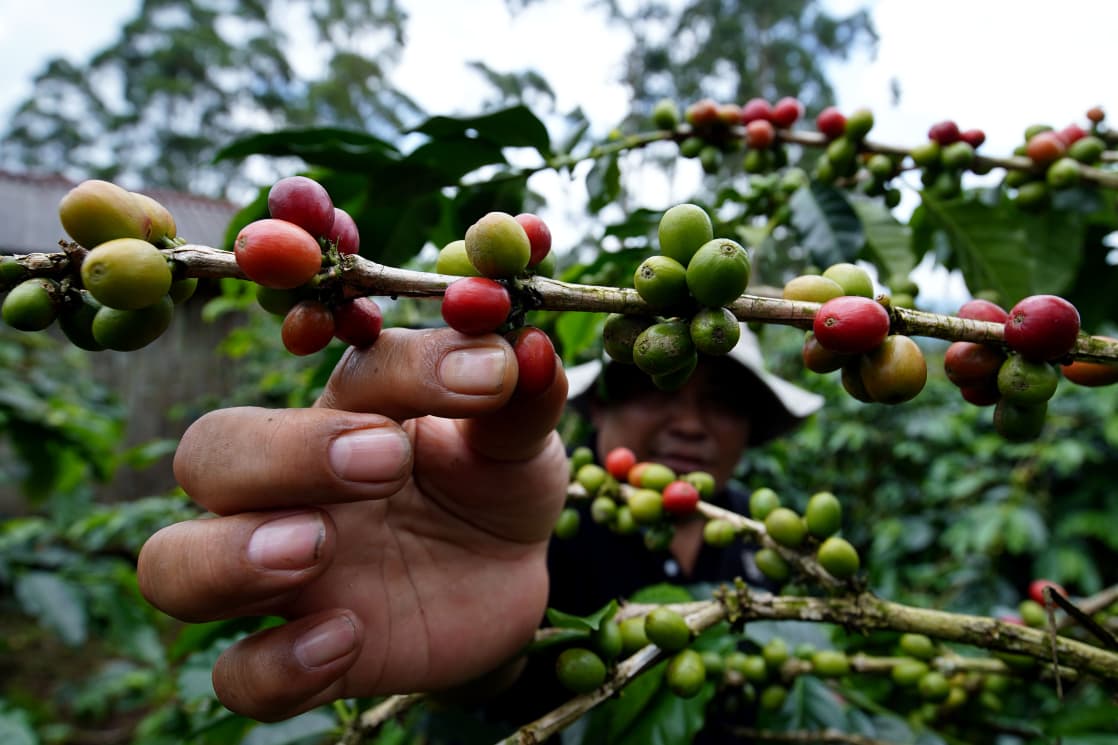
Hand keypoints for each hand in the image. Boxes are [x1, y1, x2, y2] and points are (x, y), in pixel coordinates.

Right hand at [137, 328, 568, 720]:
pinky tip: (348, 639)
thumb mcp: (520, 441)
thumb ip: (521, 400)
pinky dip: (275, 664)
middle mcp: (294, 487)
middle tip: (384, 462)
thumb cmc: (496, 488)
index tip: (487, 376)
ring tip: (315, 548)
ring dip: (228, 556)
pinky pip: (238, 675)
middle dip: (281, 452)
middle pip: (210, 453)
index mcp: (350, 412)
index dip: (411, 368)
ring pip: (174, 564)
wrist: (508, 580)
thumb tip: (528, 346)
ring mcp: (287, 576)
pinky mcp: (303, 658)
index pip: (346, 372)